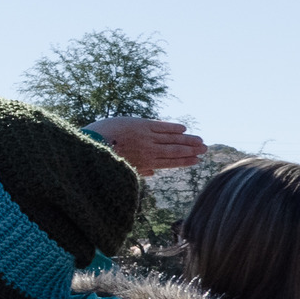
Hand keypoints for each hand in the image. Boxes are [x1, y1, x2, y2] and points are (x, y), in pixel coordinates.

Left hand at [89, 117, 204, 177]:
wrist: (93, 142)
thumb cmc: (106, 156)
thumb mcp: (123, 167)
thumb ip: (139, 169)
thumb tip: (152, 174)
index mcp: (145, 163)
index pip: (170, 162)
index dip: (185, 161)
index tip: (197, 161)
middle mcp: (149, 151)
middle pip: (175, 150)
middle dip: (191, 150)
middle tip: (205, 149)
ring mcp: (147, 137)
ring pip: (172, 139)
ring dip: (188, 139)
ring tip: (200, 140)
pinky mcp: (142, 125)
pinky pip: (162, 126)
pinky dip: (173, 127)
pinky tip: (183, 128)